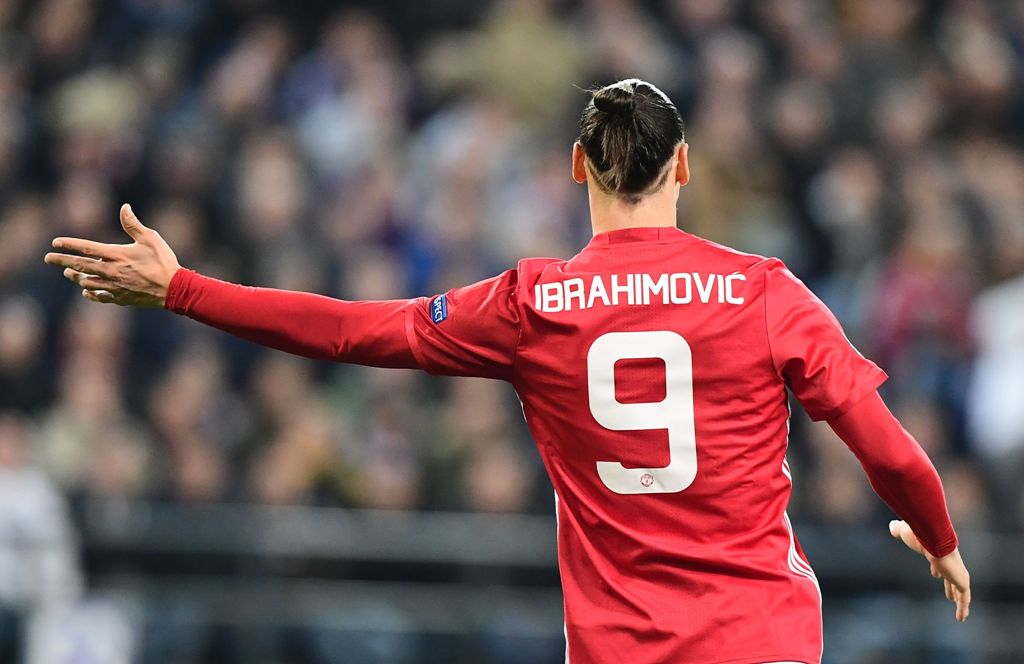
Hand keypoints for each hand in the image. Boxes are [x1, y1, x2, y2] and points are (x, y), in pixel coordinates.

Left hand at [44, 204, 180, 307]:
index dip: (69, 244)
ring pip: (87, 281)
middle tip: (48, 258)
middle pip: (80, 265)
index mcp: (116, 254)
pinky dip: (90, 293)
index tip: (55, 242)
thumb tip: (124, 207)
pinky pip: (100, 296)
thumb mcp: (150, 238)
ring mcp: (114, 286)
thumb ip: (133, 224)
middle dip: (61, 261)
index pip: (86, 247)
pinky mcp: (121, 297)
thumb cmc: (163, 261)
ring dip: (75, 276)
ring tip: (68, 272)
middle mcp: (111, 271)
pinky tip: (86, 291)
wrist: (174, 289)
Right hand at [889, 519, 970, 621]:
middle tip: (950, 595)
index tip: (935, 575)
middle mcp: (950, 563)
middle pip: (950, 578)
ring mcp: (957, 573)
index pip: (937, 563)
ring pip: (959, 589)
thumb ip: (899, 530)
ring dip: (958, 598)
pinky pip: (964, 598)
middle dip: (950, 586)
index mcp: (937, 552)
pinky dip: (963, 608)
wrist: (933, 537)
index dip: (936, 569)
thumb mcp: (905, 532)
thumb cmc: (919, 534)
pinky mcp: (962, 581)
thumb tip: (892, 526)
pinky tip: (961, 618)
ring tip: (958, 607)